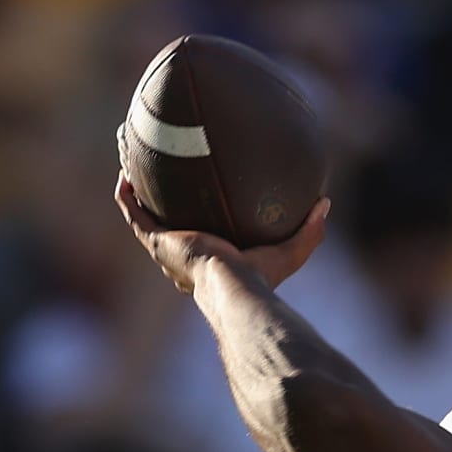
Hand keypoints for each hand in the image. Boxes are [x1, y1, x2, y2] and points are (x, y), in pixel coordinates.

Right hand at [114, 169, 328, 296]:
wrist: (233, 288)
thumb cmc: (260, 279)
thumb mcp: (290, 251)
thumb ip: (310, 231)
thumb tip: (326, 203)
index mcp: (209, 263)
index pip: (199, 242)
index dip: (194, 223)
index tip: (195, 202)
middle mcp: (182, 259)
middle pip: (165, 228)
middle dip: (158, 205)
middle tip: (157, 178)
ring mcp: (167, 251)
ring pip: (142, 217)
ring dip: (135, 192)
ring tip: (129, 163)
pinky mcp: (157, 242)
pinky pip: (134, 214)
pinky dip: (127, 194)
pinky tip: (125, 170)